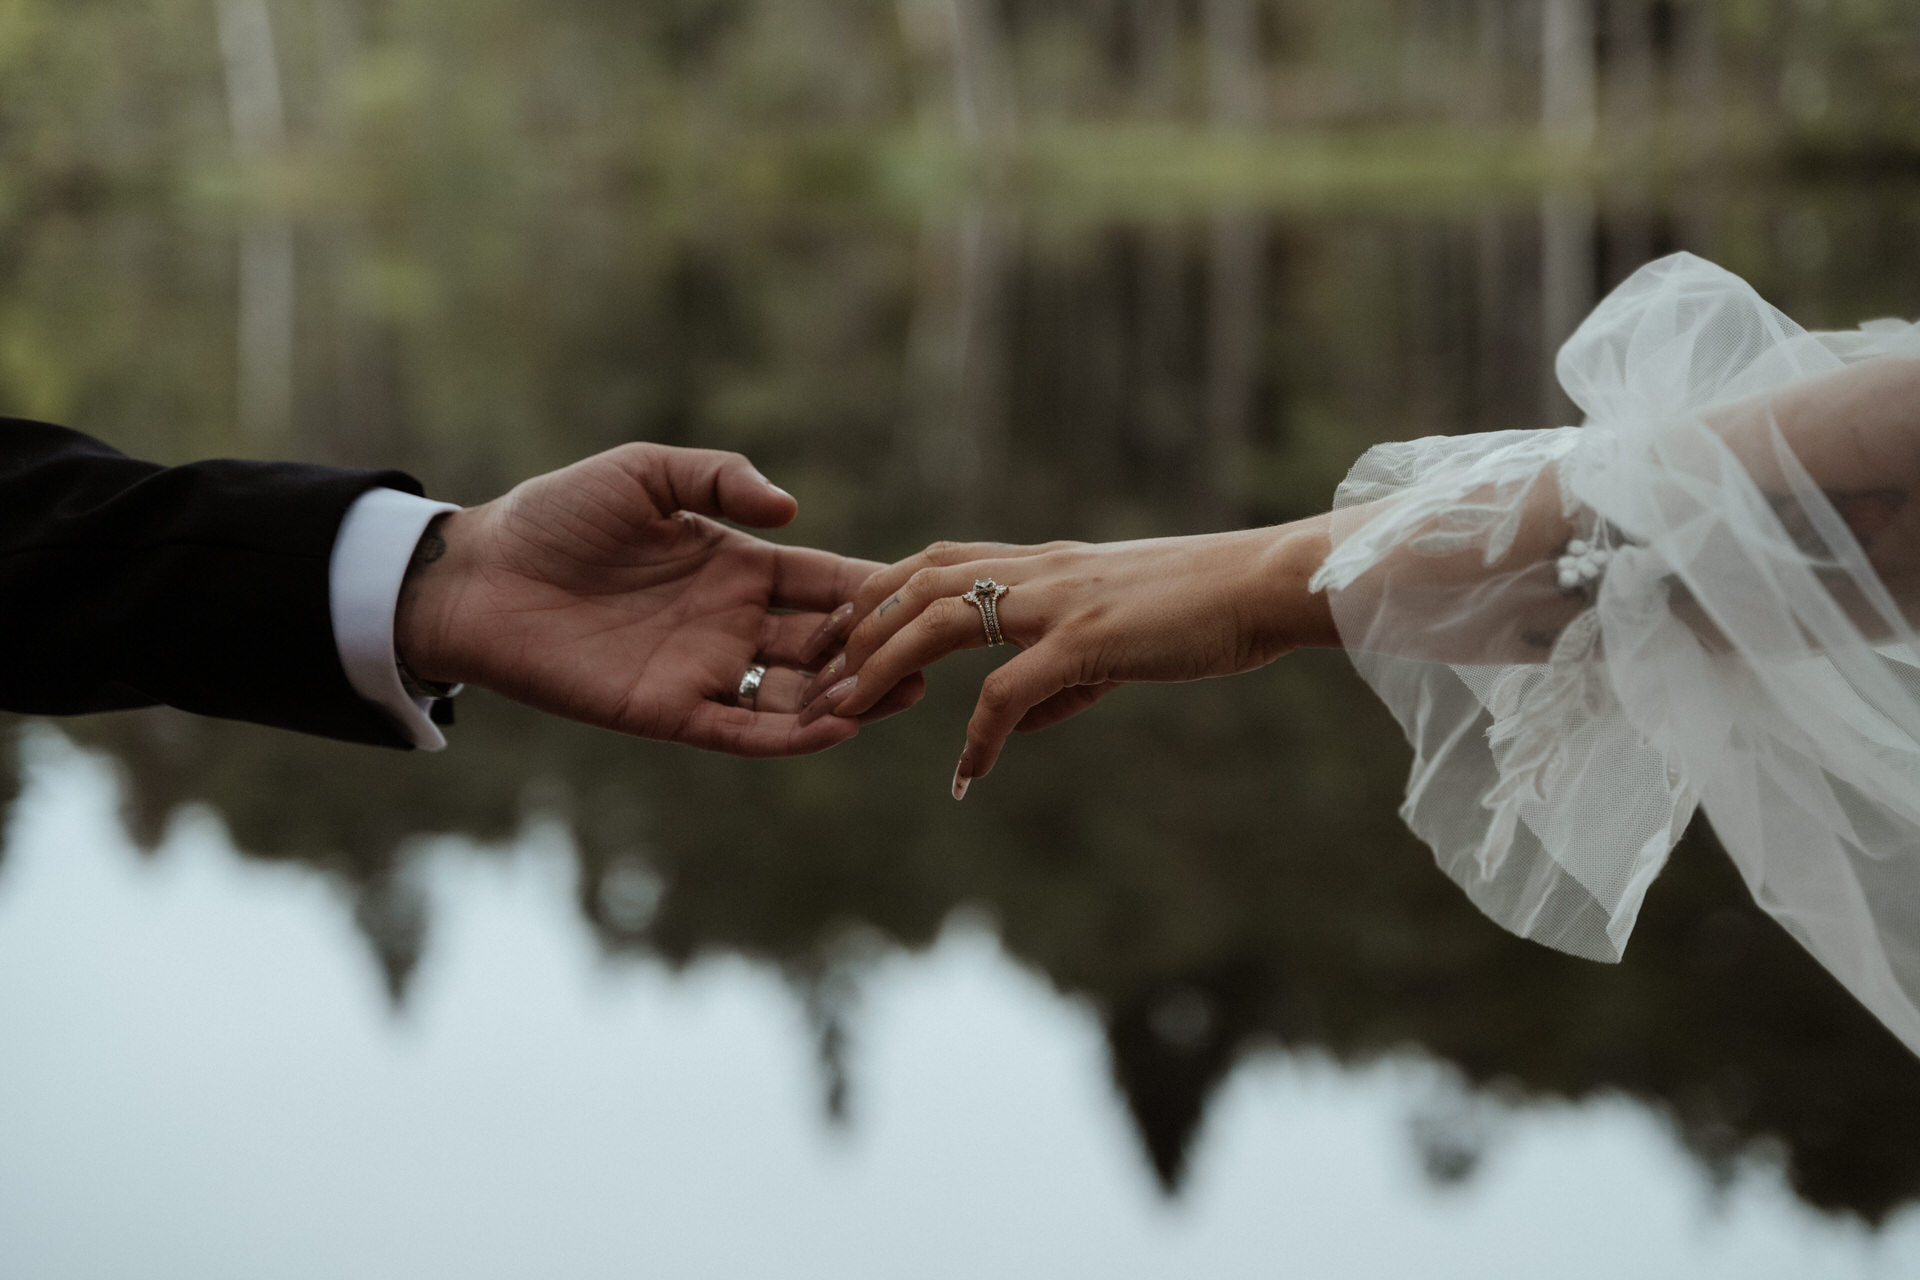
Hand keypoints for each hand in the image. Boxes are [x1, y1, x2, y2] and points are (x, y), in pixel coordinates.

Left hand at [393, 443, 922, 755]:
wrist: (477, 577)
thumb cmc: (555, 517)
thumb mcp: (643, 474)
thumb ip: (718, 479)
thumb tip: (791, 510)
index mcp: (737, 566)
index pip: (826, 582)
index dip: (875, 590)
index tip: (928, 592)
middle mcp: (732, 623)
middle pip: (829, 645)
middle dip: (881, 652)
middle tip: (934, 654)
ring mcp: (706, 671)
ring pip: (799, 694)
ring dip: (851, 697)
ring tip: (902, 694)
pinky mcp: (670, 712)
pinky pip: (745, 732)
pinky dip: (792, 735)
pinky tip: (838, 727)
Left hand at [802, 524, 1334, 793]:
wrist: (1267, 584)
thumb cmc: (1207, 610)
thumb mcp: (1122, 640)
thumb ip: (1063, 677)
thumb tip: (1017, 722)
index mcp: (1047, 564)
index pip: (941, 560)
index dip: (883, 590)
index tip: (846, 629)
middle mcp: (1041, 570)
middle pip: (920, 580)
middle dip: (861, 623)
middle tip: (822, 671)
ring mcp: (1060, 601)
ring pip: (942, 621)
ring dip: (885, 664)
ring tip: (849, 707)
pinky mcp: (1088, 640)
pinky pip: (1009, 692)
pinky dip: (979, 736)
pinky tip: (966, 776)